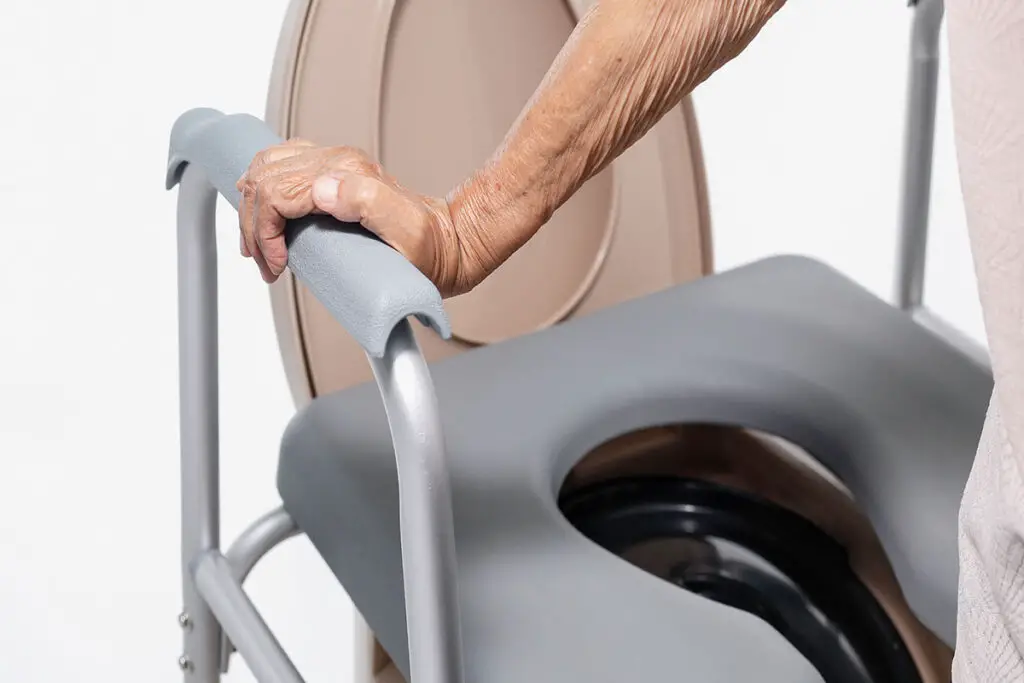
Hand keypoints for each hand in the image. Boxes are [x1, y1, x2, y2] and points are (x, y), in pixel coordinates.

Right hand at [235, 139, 483, 296]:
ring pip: (267, 168)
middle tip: (267, 265)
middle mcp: (338, 163)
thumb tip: (321, 190)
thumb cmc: (431, 250)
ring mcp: (334, 165)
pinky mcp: (334, 173)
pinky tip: (264, 215)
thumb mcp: (408, 234)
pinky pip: (282, 166)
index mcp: (347, 175)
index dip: (264, 232)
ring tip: (260, 248)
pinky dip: (262, 188)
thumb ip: (368, 204)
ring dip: (252, 208)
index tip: (277, 267)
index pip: (276, 192)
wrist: (451, 245)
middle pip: (265, 180)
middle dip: (253, 226)